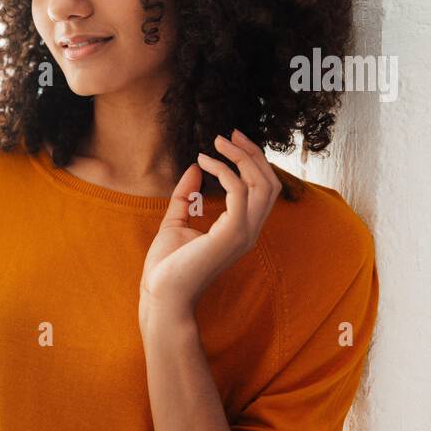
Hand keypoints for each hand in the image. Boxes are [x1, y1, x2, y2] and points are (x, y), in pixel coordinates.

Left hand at [139, 129, 279, 324]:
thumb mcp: (175, 221)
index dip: (251, 162)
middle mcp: (249, 231)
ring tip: (219, 142)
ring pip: (262, 184)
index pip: (262, 189)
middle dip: (253, 154)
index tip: (229, 142)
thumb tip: (195, 168)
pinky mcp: (232, 234)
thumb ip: (186, 196)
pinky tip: (204, 162)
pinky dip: (224, 171)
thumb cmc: (167, 267)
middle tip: (230, 134)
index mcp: (241, 230)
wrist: (161, 295)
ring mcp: (244, 234)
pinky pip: (240, 192)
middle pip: (269, 182)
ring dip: (242, 157)